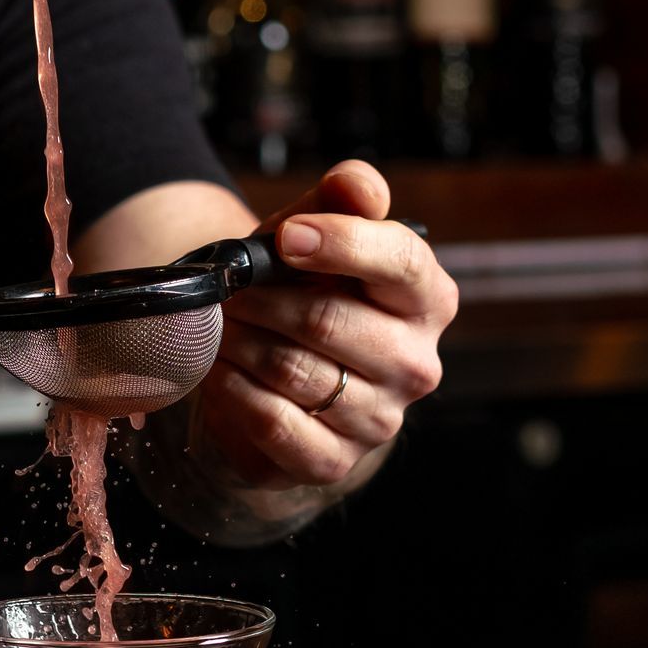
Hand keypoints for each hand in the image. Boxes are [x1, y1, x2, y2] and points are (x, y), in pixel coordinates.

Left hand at [189, 159, 456, 504]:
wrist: (267, 358)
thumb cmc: (300, 283)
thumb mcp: (315, 227)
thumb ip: (343, 197)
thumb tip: (359, 186)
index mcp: (428, 298)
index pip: (400, 263)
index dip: (340, 243)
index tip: (285, 237)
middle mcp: (416, 365)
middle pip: (328, 320)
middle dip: (262, 298)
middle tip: (228, 289)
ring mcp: (379, 420)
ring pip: (293, 369)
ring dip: (240, 340)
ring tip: (221, 323)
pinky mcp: (333, 461)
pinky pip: (275, 423)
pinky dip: (234, 389)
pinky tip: (220, 369)